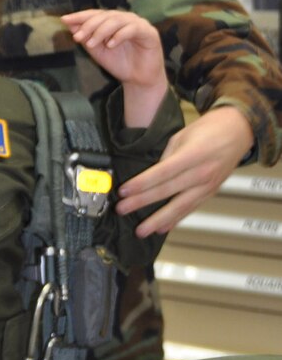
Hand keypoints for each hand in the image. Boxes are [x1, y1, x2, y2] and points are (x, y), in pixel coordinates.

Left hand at [62, 9, 167, 126]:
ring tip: (91, 44)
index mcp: (112, 21)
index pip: (95, 14)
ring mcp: (138, 24)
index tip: (64, 20)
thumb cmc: (119, 63)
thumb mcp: (97, 50)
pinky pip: (132, 29)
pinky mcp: (149, 33)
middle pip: (105, 16)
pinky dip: (119, 35)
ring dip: (101, 31)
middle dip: (89, 25)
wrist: (138, 80)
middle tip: (78, 37)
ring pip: (117, 20)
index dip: (80, 16)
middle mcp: (125, 19)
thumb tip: (69, 24)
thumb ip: (86, 37)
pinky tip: (110, 45)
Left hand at [116, 106, 254, 235]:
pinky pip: (190, 208)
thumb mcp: (183, 135)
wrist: (239, 131)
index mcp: (192, 155)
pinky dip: (176, 219)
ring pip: (180, 207)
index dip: (141, 184)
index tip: (124, 191)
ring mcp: (208, 186)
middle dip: (142, 202)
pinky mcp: (211, 193)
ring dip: (158, 220)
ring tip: (141, 230)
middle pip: (167, 191)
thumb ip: (167, 156)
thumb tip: (151, 174)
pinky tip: (162, 228)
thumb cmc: (209, 129)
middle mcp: (201, 174)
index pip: (162, 173)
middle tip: (122, 210)